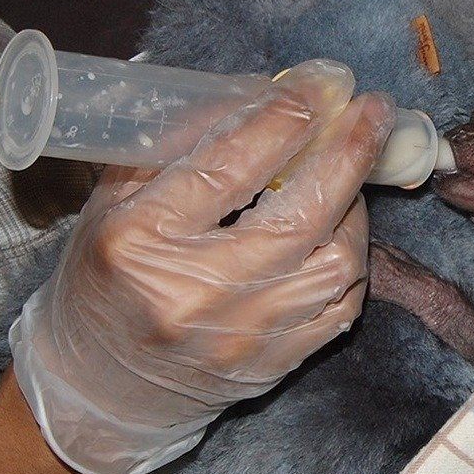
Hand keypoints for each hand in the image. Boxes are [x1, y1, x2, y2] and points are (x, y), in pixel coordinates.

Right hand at [9, 61, 393, 473]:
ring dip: (355, 208)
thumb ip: (180, 145)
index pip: (229, 166)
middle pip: (301, 214)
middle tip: (372, 110)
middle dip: (349, 152)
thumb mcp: (116, 200)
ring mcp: (239, 337)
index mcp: (140, 241)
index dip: (285, 118)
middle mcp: (193, 293)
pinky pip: (341, 308)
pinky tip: (341, 231)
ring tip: (349, 174)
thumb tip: (262, 94)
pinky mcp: (272, 367)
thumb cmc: (107, 278)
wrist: (101, 387)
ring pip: (335, 263)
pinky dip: (351, 262)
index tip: (319, 85)